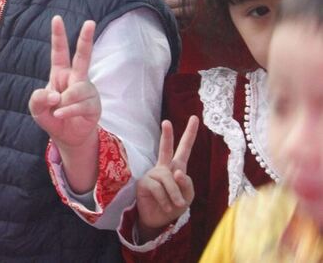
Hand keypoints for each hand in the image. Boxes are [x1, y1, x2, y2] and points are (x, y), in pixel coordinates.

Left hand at [29, 16, 100, 149]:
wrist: (67, 136)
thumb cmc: (51, 116)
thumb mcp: (36, 108)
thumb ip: (38, 98)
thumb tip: (56, 95)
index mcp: (60, 74)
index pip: (59, 52)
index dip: (58, 36)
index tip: (57, 18)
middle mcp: (76, 78)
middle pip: (83, 56)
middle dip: (86, 39)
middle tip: (90, 22)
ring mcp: (87, 91)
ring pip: (77, 90)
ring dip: (64, 102)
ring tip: (57, 110)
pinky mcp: (94, 105)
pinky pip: (80, 105)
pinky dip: (67, 111)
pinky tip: (61, 115)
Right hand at [136, 116, 198, 240]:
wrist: (158, 220)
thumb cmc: (174, 206)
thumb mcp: (188, 197)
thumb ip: (187, 184)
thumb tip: (177, 172)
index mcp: (176, 167)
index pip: (184, 149)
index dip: (190, 134)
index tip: (195, 118)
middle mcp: (164, 167)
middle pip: (165, 148)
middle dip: (166, 135)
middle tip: (166, 122)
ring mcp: (153, 174)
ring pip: (168, 179)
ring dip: (174, 195)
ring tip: (174, 205)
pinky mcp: (144, 183)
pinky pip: (158, 189)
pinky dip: (165, 200)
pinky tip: (165, 206)